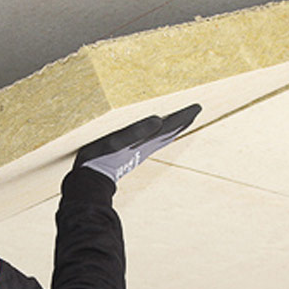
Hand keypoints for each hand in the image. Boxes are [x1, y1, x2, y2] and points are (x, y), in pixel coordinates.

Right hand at [74, 104, 200, 181]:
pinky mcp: (131, 154)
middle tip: (195, 111)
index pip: (169, 127)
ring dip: (173, 129)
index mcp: (144, 143)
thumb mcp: (116, 142)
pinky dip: (160, 135)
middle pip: (169, 133)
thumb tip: (159, 120)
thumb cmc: (100, 159)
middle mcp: (145, 147)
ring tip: (181, 121)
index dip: (182, 117)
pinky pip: (152, 141)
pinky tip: (156, 134)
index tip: (197, 107)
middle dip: (182, 122)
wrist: (91, 181)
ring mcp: (139, 152)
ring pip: (162, 138)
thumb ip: (136, 131)